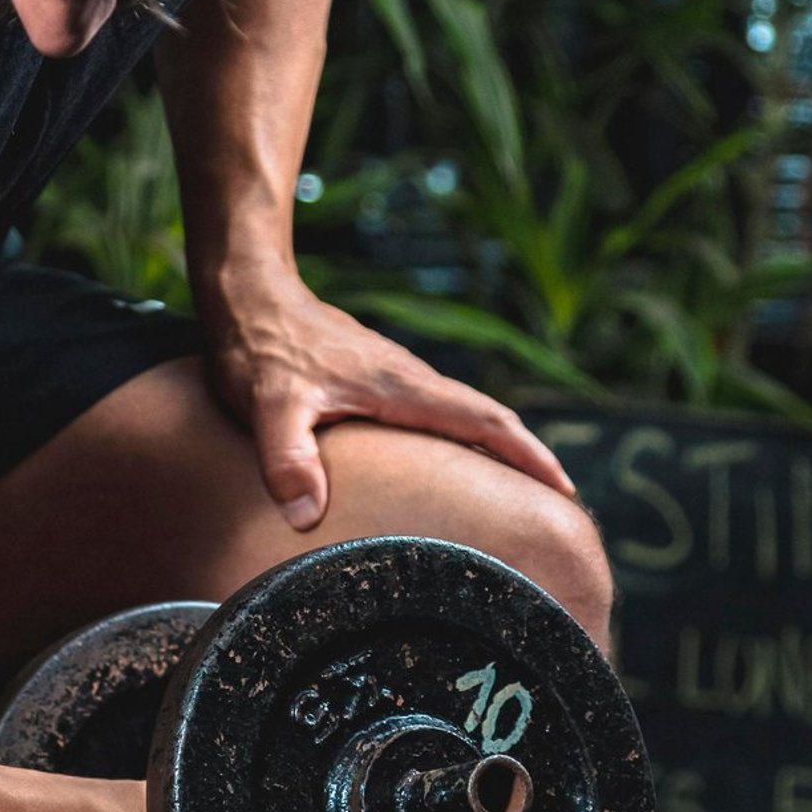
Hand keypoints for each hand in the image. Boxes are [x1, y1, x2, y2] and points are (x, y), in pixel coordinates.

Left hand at [205, 272, 575, 529]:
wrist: (248, 295)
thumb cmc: (259, 349)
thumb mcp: (269, 407)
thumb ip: (288, 458)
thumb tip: (306, 516)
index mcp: (401, 387)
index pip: (483, 421)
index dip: (526, 456)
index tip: (563, 490)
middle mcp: (410, 380)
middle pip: (487, 419)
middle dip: (526, 459)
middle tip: (558, 505)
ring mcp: (395, 378)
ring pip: (463, 415)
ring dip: (497, 448)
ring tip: (517, 495)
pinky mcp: (376, 381)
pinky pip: (435, 414)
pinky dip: (460, 439)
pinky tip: (451, 464)